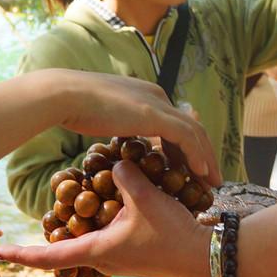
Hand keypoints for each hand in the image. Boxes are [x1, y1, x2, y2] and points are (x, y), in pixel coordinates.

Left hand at [0, 160, 211, 276]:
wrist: (203, 256)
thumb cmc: (171, 235)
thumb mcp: (145, 200)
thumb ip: (124, 177)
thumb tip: (112, 164)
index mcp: (97, 250)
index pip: (50, 257)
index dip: (23, 254)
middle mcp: (102, 258)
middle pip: (63, 250)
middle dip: (43, 240)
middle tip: (19, 231)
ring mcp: (117, 257)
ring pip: (85, 241)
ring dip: (73, 228)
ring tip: (58, 210)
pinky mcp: (131, 250)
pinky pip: (105, 235)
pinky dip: (98, 222)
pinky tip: (102, 204)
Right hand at [50, 70, 220, 185]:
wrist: (65, 96)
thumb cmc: (73, 106)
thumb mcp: (101, 115)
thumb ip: (115, 123)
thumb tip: (112, 134)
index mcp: (146, 94)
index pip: (174, 122)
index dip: (184, 147)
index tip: (188, 168)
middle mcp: (157, 95)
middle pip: (190, 127)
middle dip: (202, 153)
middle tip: (208, 177)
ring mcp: (158, 104)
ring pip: (194, 133)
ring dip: (206, 158)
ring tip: (211, 181)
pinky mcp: (156, 115)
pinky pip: (187, 138)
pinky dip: (196, 155)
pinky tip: (200, 173)